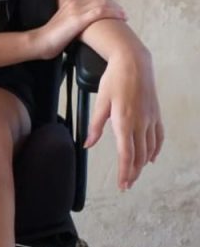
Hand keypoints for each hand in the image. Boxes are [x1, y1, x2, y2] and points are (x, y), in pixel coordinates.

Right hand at [34, 0, 126, 60]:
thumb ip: (68, 9)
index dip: (107, 0)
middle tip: (123, 12)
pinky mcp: (79, 20)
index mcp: (71, 2)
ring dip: (116, 8)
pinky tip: (120, 17)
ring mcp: (77, 10)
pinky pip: (100, 12)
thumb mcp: (60, 19)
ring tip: (124, 15)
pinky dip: (113, 13)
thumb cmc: (49, 36)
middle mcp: (75, 2)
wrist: (40, 42)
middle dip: (114, 4)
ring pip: (103, 3)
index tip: (115, 7)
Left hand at [84, 47, 163, 189]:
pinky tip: (152, 157)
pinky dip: (155, 149)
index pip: (126, 154)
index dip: (125, 171)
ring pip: (149, 148)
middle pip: (139, 155)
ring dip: (143, 164)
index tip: (123, 184)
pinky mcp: (155, 113)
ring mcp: (150, 118)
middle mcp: (140, 123)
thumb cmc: (114, 79)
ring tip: (136, 174)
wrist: (134, 61)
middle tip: (127, 184)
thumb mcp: (100, 102)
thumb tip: (87, 144)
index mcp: (124, 121)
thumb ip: (95, 126)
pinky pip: (158, 136)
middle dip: (133, 172)